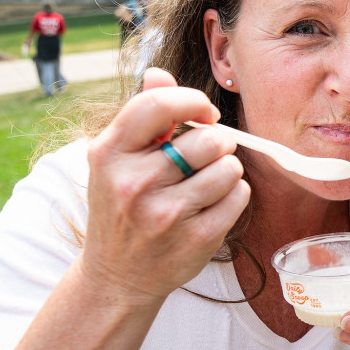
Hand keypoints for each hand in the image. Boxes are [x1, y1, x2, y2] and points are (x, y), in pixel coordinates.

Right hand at [78, 68, 250, 305]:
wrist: (117, 276)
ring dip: (227, 170)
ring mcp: (165, 215)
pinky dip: (235, 196)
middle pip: (208, 139)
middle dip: (218, 142)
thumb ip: (143, 115)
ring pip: (229, 167)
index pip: (159, 104)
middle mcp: (134, 183)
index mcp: (109, 153)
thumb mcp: (117, 159)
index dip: (193, 101)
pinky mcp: (196, 239)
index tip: (205, 114)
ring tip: (208, 181)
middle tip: (208, 155)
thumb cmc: (122, 206)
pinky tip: (214, 204)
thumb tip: (159, 73)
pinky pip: (240, 196)